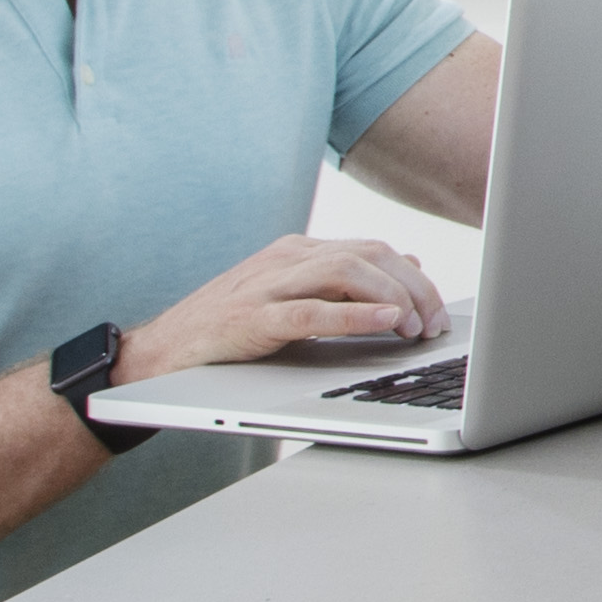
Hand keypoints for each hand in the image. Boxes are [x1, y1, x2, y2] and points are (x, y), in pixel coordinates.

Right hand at [122, 228, 452, 390]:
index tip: (439, 311)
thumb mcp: (295, 300)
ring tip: (416, 327)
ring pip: (347, 272)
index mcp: (299, 251)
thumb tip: (409, 268)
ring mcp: (268, 285)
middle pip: (369, 255)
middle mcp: (287, 258)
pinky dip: (355, 314)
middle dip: (414, 288)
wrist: (161, 353)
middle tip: (435, 326)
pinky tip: (386, 321)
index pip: (373, 249)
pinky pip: (312, 311)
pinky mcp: (252, 319)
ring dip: (394, 298)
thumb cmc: (231, 331)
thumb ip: (344, 285)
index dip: (415, 277)